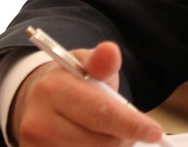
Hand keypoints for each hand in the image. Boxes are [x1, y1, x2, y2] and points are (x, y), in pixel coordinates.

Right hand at [8, 41, 166, 145]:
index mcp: (52, 89)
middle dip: (123, 138)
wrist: (35, 100)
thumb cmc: (71, 82)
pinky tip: (97, 143)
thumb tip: (110, 50)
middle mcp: (37, 121)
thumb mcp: (87, 64)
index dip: (131, 124)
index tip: (154, 132)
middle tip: (134, 131)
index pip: (100, 113)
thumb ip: (103, 61)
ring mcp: (33, 145)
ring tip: (112, 134)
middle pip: (98, 142)